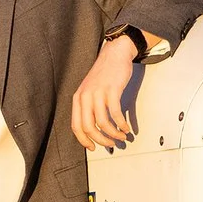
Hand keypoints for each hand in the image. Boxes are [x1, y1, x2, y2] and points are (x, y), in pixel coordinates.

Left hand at [70, 36, 139, 150]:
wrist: (114, 54)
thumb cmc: (104, 74)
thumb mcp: (90, 90)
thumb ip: (89, 107)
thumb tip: (95, 129)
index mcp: (78, 98)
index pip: (76, 126)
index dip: (84, 140)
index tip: (93, 147)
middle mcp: (85, 96)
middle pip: (88, 127)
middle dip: (100, 140)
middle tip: (110, 144)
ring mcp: (98, 93)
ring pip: (102, 123)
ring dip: (113, 134)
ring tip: (121, 137)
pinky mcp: (112, 90)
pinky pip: (115, 113)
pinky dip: (121, 124)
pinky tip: (126, 128)